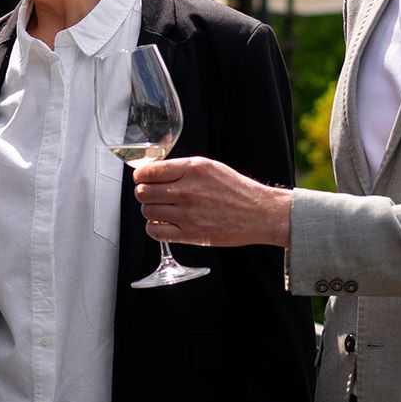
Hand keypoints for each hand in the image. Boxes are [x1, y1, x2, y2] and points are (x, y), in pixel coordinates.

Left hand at [133, 157, 291, 248]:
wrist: (259, 213)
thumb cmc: (237, 190)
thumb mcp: (210, 167)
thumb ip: (181, 168)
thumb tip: (153, 171)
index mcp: (192, 169)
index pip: (149, 171)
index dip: (141, 175)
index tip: (142, 178)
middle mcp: (187, 190)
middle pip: (143, 192)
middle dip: (144, 192)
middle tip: (152, 194)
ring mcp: (187, 214)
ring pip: (146, 211)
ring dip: (150, 210)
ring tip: (162, 209)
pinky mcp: (190, 234)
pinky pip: (155, 231)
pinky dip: (154, 228)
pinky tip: (163, 223)